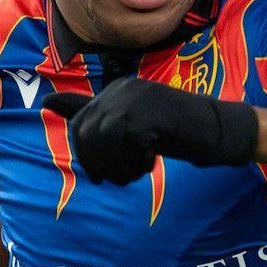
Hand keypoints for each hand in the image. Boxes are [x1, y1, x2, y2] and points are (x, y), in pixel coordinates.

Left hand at [42, 77, 259, 184]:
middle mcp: (123, 88)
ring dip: (119, 166)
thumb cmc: (175, 131)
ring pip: (106, 140)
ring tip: (136, 173)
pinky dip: (137, 162)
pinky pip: (130, 143)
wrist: (220, 131)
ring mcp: (140, 98)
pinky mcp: (156, 112)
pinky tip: (151, 164)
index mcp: (115, 90)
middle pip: (89, 134)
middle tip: (121, 179)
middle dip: (101, 164)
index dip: (88, 156)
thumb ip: (92, 113)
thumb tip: (46, 102)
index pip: (80, 125)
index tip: (102, 175)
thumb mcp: (129, 125)